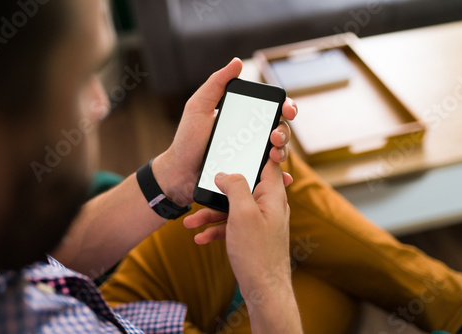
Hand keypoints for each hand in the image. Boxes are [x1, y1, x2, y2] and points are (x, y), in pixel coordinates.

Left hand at [152, 58, 297, 206]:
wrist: (180, 173)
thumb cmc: (188, 139)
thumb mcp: (198, 107)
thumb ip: (216, 84)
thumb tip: (237, 62)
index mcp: (244, 117)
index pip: (272, 108)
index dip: (286, 106)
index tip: (286, 109)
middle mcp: (252, 136)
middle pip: (281, 130)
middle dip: (285, 131)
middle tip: (274, 136)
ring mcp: (253, 157)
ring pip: (280, 153)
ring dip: (283, 152)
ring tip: (272, 155)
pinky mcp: (250, 176)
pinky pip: (270, 177)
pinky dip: (280, 178)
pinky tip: (282, 179)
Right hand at [184, 160, 292, 299]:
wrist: (264, 291)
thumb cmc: (257, 252)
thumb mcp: (244, 214)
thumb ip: (236, 187)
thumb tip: (225, 174)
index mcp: (272, 194)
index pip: (268, 162)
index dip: (258, 149)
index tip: (240, 142)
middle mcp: (268, 205)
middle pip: (242, 186)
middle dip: (219, 190)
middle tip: (201, 188)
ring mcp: (260, 221)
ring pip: (233, 208)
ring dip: (211, 213)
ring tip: (189, 222)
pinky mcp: (252, 236)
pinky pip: (232, 226)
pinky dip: (216, 229)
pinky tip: (200, 238)